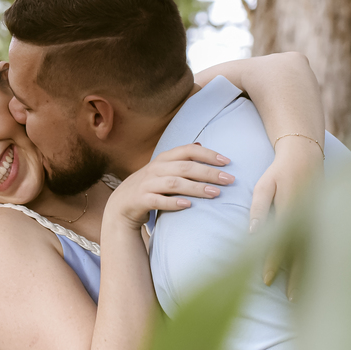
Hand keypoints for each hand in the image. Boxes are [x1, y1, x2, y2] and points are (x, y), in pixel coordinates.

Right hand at [105, 144, 232, 229]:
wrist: (121, 205)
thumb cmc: (149, 185)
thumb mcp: (163, 168)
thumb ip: (180, 158)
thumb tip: (200, 144)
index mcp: (164, 159)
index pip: (188, 151)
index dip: (208, 154)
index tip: (227, 162)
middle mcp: (156, 169)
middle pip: (185, 167)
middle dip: (209, 172)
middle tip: (229, 180)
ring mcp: (148, 184)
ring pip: (175, 183)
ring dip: (196, 188)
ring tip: (215, 193)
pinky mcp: (142, 200)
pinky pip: (159, 201)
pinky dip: (173, 203)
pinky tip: (188, 205)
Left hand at [250, 134, 323, 299]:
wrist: (305, 155)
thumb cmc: (280, 171)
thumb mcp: (265, 186)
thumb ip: (259, 210)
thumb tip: (252, 234)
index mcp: (292, 209)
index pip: (281, 242)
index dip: (273, 262)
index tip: (265, 278)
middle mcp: (308, 217)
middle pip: (302, 253)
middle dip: (296, 277)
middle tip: (289, 298)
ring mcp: (318, 218)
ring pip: (313, 252)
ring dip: (308, 274)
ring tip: (301, 294)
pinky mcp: (322, 219)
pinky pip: (319, 245)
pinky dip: (315, 262)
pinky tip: (311, 276)